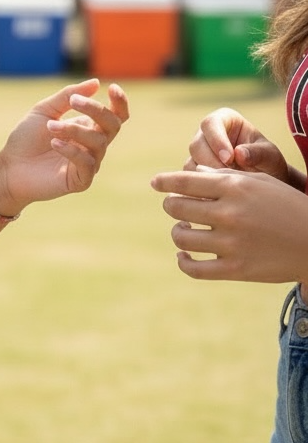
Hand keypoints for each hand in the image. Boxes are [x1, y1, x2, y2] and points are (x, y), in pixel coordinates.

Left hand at [0, 79, 129, 215]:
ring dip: (74, 130)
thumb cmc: (27, 138)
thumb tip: (95, 82)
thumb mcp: (45, 111)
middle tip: (73, 102)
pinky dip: (72, 150)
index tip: (111, 87)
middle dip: (96, 110)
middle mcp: (93, 145)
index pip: (115, 116)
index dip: (119, 103)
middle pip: (112, 125)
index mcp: (88, 127)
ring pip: (99, 143)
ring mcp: (89, 163)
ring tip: (50, 127)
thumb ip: (68, 96)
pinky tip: (54, 143)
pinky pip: (88, 163)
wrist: (10, 166)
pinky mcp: (81, 180)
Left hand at [151, 166, 307, 281]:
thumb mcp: (260, 182)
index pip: (184, 181)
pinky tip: (184, 255)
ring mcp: (232, 244)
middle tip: (177, 207)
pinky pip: (193, 268)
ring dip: (178, 232)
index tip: (155, 183)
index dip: (164, 181)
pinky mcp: (236, 270)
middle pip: (176, 207)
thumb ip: (225, 176)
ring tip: (185, 229)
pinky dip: (183, 261)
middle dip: (172, 205)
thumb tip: (191, 172)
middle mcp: (230, 214)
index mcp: (234, 188)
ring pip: (181, 237)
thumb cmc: (286, 205)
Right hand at [184, 107, 289, 180]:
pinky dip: (204, 185)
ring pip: (191, 162)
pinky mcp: (194, 170)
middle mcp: (206, 134)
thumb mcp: (270, 156)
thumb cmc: (268, 162)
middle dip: (211, 162)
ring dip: (207, 176)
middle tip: (229, 176)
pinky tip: (220, 191)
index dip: (216, 140)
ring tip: (229, 185)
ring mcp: (198, 152)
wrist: (267, 180)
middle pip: (196, 144)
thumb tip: (239, 154)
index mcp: (224, 119)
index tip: (230, 158)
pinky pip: (191, 178)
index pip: (211, 123)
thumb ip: (257, 153)